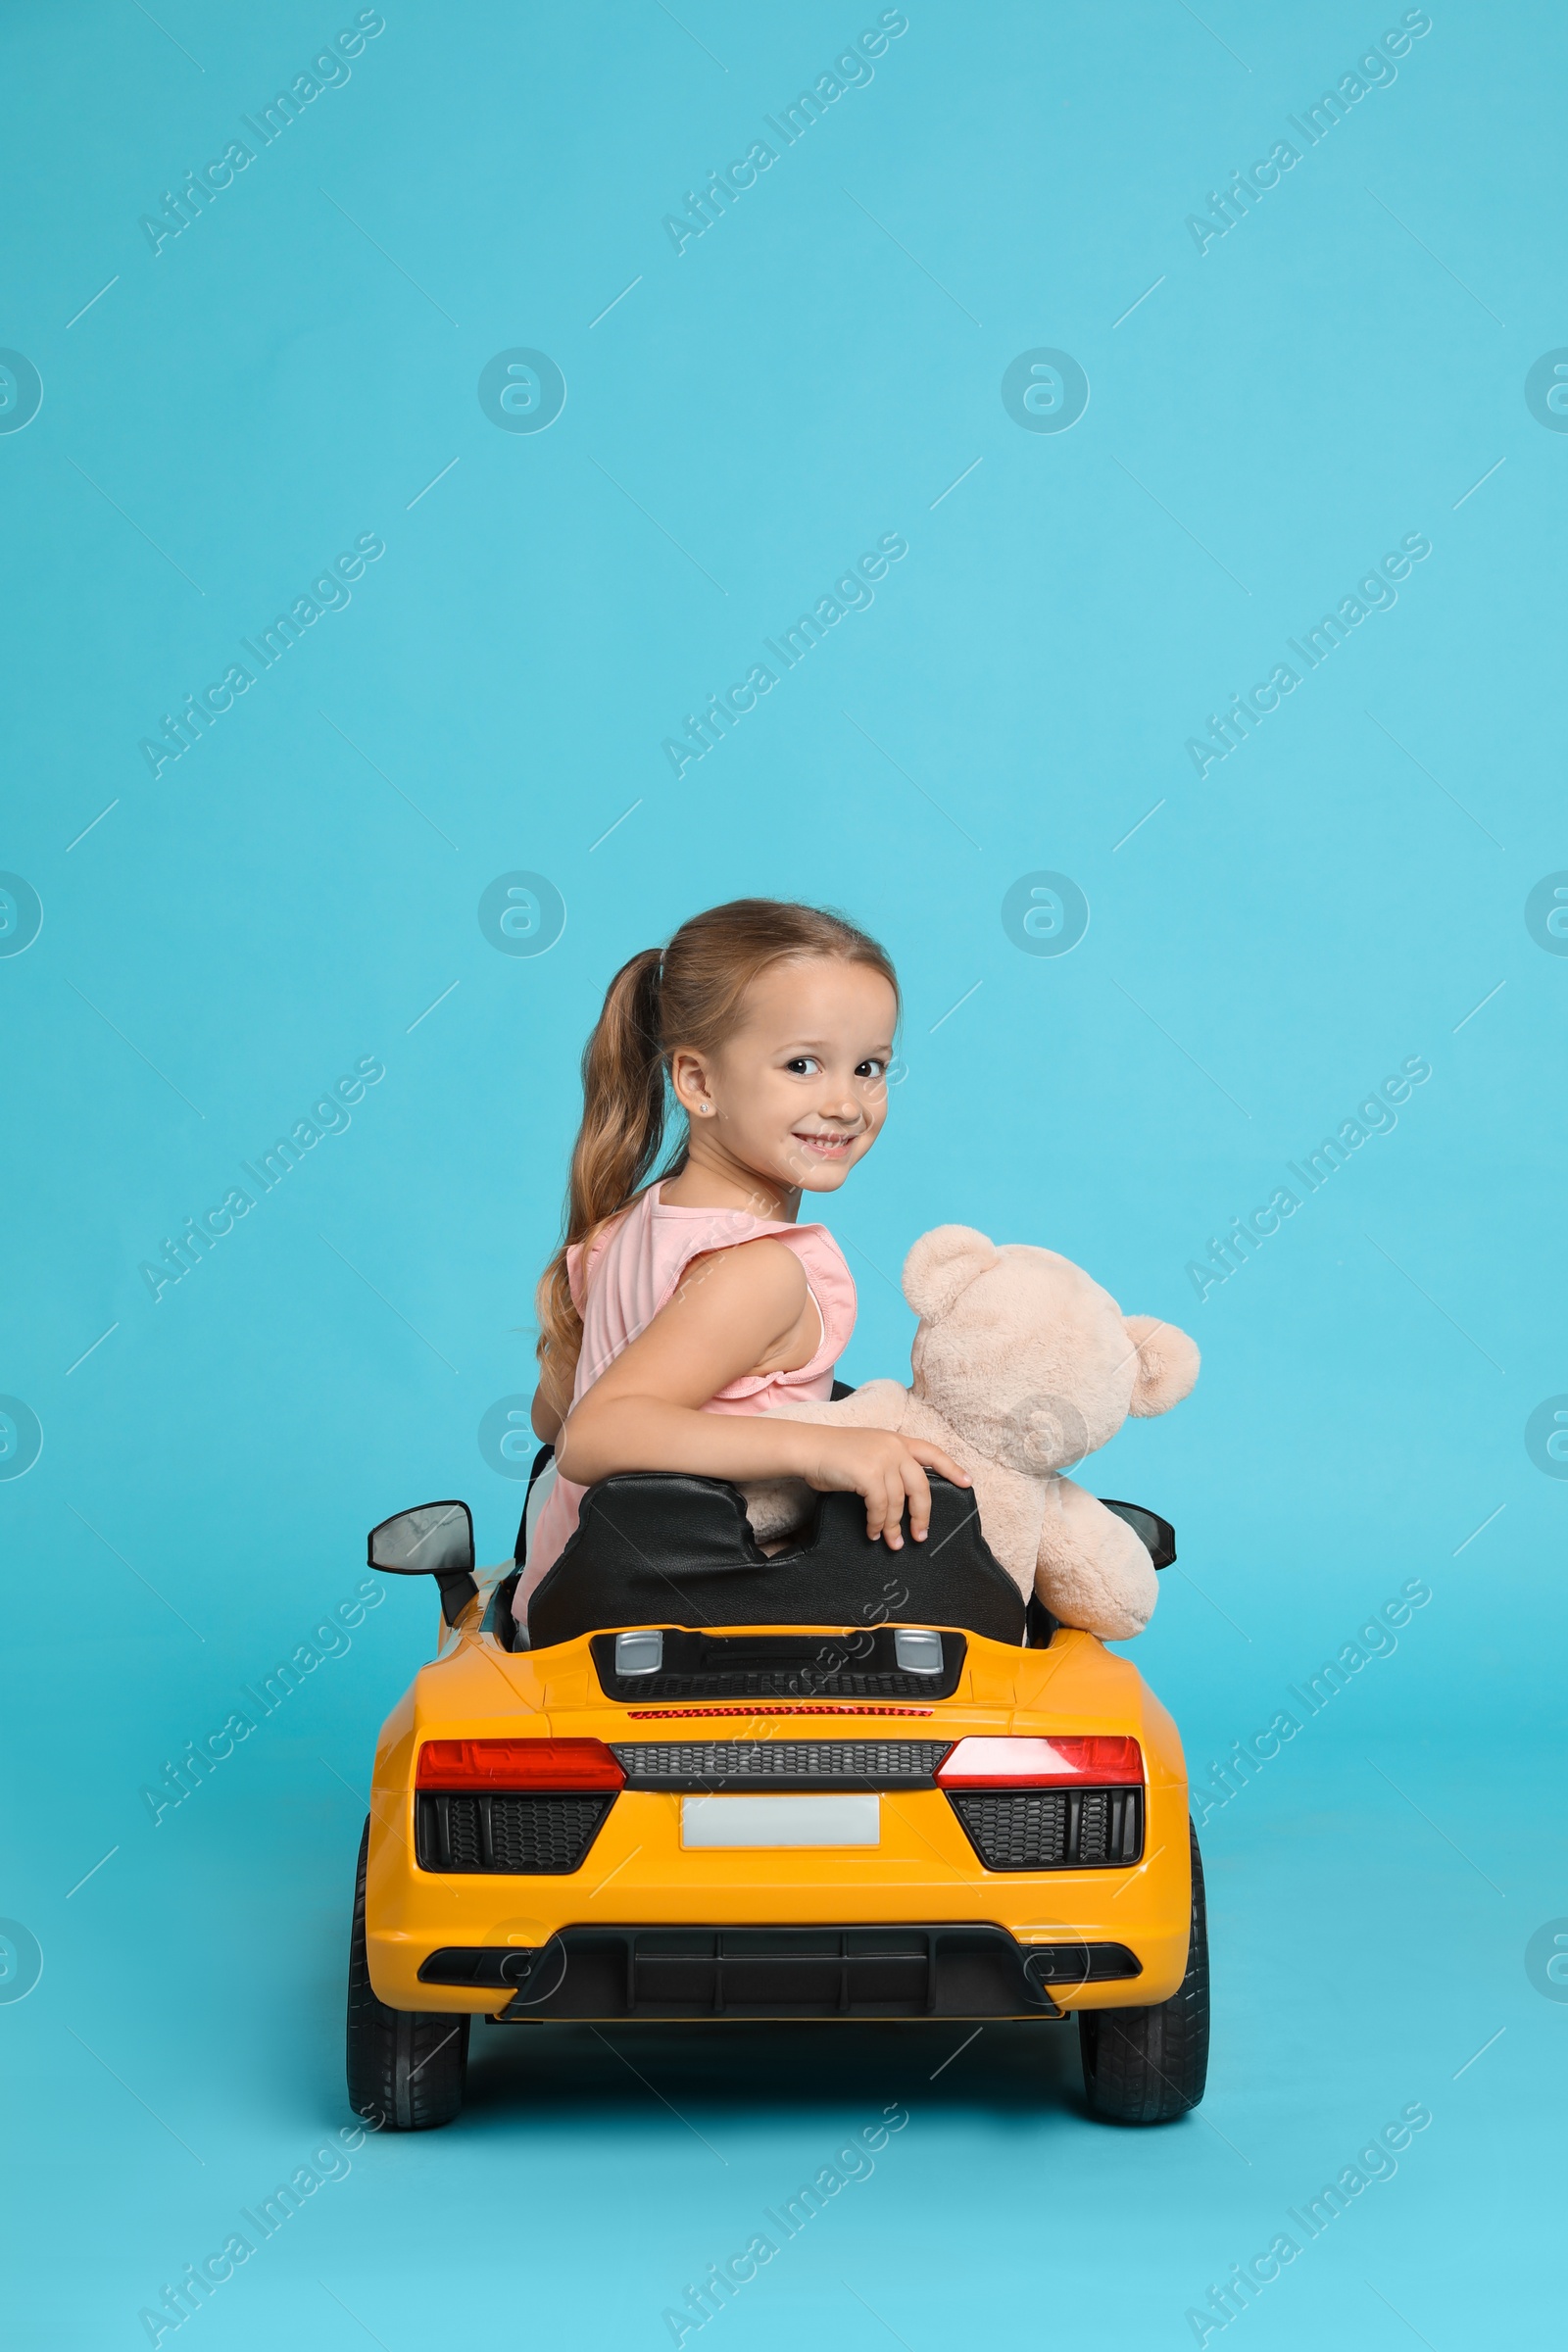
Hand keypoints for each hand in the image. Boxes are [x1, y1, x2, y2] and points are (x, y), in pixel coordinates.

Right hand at [794, 1427, 971, 1548]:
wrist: (807, 1447)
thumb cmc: (833, 1453)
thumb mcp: (868, 1451)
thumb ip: (888, 1466)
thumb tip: (900, 1500)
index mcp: (896, 1440)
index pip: (932, 1453)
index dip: (952, 1469)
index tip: (967, 1483)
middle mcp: (894, 1447)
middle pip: (921, 1486)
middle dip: (923, 1515)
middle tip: (920, 1535)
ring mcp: (882, 1459)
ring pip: (899, 1502)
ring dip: (894, 1527)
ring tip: (891, 1542)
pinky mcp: (869, 1474)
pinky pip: (881, 1508)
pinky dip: (878, 1524)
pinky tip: (874, 1532)